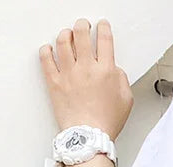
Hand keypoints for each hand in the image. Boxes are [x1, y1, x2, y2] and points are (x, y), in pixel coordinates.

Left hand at [40, 19, 132, 138]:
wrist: (89, 136)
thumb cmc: (107, 122)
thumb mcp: (127, 100)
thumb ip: (122, 80)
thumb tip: (115, 70)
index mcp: (106, 71)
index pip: (105, 40)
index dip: (103, 28)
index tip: (102, 26)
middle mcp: (86, 68)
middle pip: (81, 34)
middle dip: (83, 25)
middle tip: (83, 25)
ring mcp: (69, 73)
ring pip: (62, 42)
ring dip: (65, 34)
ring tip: (67, 34)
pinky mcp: (55, 81)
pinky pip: (46, 59)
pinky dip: (46, 50)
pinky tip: (48, 48)